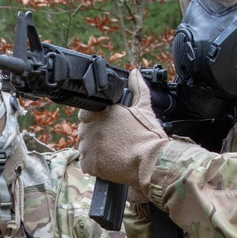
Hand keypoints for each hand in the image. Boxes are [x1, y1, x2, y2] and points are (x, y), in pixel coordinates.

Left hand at [77, 69, 169, 192]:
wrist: (151, 161)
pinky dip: (95, 164)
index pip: (85, 114)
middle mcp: (89, 129)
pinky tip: (109, 162)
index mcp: (99, 113)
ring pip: (85, 148)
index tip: (105, 126)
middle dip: (96, 135)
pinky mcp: (89, 164)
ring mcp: (87, 147)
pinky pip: (86, 164)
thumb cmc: (148, 135)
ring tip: (113, 152)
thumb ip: (137, 88)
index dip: (94, 120)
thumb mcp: (144, 107)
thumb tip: (135, 73)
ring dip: (95, 150)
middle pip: (85, 131)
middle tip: (113, 140)